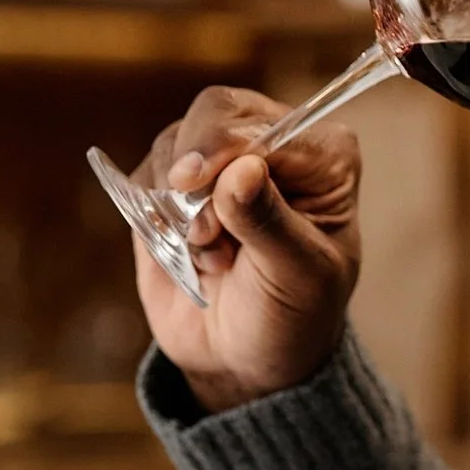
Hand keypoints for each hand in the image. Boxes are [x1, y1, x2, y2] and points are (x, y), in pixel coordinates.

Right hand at [129, 86, 361, 412]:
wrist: (244, 357)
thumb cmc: (290, 315)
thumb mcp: (298, 278)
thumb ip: (269, 223)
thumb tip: (243, 170)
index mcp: (325, 156)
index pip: (266, 123)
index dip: (225, 147)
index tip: (195, 185)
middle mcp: (277, 143)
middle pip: (215, 112)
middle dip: (196, 175)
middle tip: (204, 233)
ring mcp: (223, 158)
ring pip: (174, 143)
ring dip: (178, 206)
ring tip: (211, 252)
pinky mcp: (175, 182)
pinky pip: (145, 173)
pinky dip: (154, 215)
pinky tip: (187, 250)